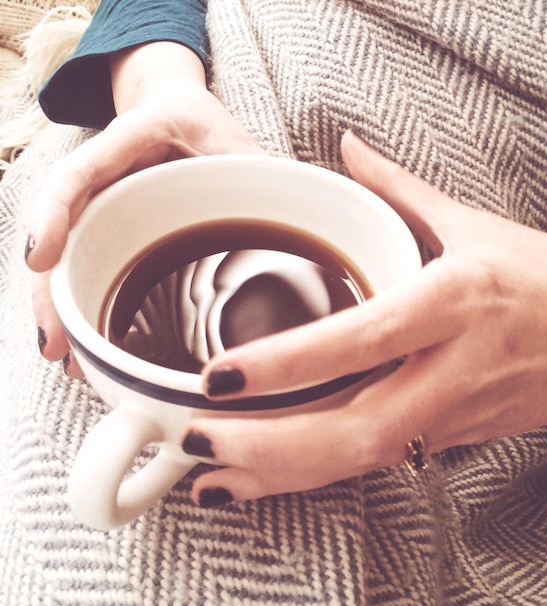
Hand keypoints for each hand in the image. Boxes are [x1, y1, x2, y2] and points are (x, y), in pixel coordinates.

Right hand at [25, 42, 261, 375]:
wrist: (184, 116)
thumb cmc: (213, 130)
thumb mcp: (244, 147)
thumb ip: (267, 178)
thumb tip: (320, 228)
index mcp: (138, 136)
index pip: (85, 171)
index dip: (57, 212)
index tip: (41, 259)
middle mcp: (111, 173)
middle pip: (66, 230)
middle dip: (55, 292)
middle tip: (57, 348)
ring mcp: (106, 204)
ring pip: (72, 256)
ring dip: (65, 309)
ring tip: (68, 361)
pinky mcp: (111, 228)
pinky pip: (91, 264)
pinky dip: (87, 303)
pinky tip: (91, 344)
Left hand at [179, 130, 546, 507]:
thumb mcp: (473, 223)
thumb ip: (396, 190)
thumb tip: (345, 147)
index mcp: (454, 302)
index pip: (362, 339)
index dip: (289, 364)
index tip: (219, 376)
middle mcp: (451, 368)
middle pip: (355, 427)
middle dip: (269, 446)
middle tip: (194, 439)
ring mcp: (453, 414)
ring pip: (361, 461)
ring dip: (282, 476)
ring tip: (211, 479)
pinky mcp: (453, 440)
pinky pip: (375, 462)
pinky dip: (316, 473)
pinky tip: (268, 478)